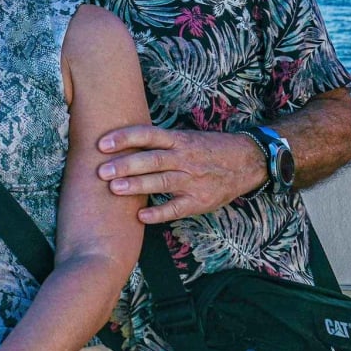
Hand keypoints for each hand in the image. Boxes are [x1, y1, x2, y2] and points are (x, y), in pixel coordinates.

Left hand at [96, 125, 267, 223]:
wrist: (248, 161)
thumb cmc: (208, 148)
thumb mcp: (185, 137)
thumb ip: (158, 142)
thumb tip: (120, 143)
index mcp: (179, 139)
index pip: (148, 135)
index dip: (124, 138)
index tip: (102, 144)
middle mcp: (185, 157)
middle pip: (153, 159)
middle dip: (126, 165)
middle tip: (101, 171)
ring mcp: (194, 179)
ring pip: (163, 181)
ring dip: (137, 186)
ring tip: (114, 189)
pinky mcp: (201, 200)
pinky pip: (177, 208)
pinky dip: (159, 213)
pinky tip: (141, 216)